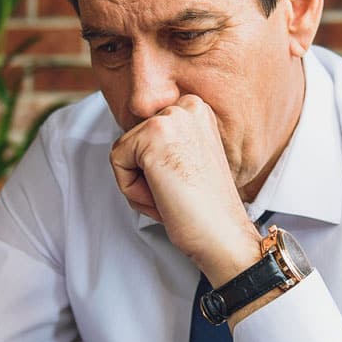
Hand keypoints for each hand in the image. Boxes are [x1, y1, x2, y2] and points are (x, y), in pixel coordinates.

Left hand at [109, 95, 260, 283]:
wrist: (223, 234)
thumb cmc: (205, 208)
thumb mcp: (186, 159)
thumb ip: (164, 142)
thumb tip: (131, 136)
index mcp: (197, 109)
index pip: (146, 133)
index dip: (155, 168)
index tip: (183, 185)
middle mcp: (187, 106)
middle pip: (134, 140)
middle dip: (146, 175)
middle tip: (177, 193)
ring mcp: (171, 118)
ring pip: (124, 151)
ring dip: (139, 184)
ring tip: (171, 196)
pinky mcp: (153, 135)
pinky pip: (117, 161)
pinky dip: (131, 188)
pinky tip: (162, 196)